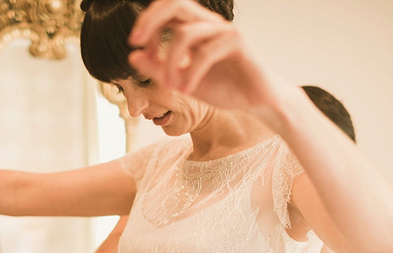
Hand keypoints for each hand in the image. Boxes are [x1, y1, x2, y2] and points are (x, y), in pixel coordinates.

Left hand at [128, 0, 284, 115]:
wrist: (259, 103)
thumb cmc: (226, 89)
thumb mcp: (184, 83)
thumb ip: (159, 70)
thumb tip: (133, 56)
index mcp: (197, 28)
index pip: (167, 9)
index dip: (146, 21)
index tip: (134, 44)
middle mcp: (209, 24)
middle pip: (175, 3)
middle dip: (150, 20)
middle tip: (136, 42)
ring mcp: (224, 30)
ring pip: (185, 33)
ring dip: (170, 62)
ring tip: (170, 86)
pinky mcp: (238, 42)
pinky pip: (205, 53)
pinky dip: (190, 73)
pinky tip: (186, 90)